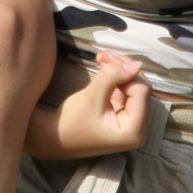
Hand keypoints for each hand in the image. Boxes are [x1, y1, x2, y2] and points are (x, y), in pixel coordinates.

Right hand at [24, 51, 150, 159]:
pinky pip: (124, 92)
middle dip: (123, 69)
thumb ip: (113, 77)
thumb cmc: (70, 122)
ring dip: (119, 71)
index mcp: (133, 131)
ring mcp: (130, 123)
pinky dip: (115, 79)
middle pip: (140, 89)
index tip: (106, 59)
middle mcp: (137, 129)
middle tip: (104, 54)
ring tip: (102, 57)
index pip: (141, 92)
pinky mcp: (121, 116)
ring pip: (132, 87)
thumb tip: (136, 63)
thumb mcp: (91, 97)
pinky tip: (104, 67)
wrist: (51, 138)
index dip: (126, 72)